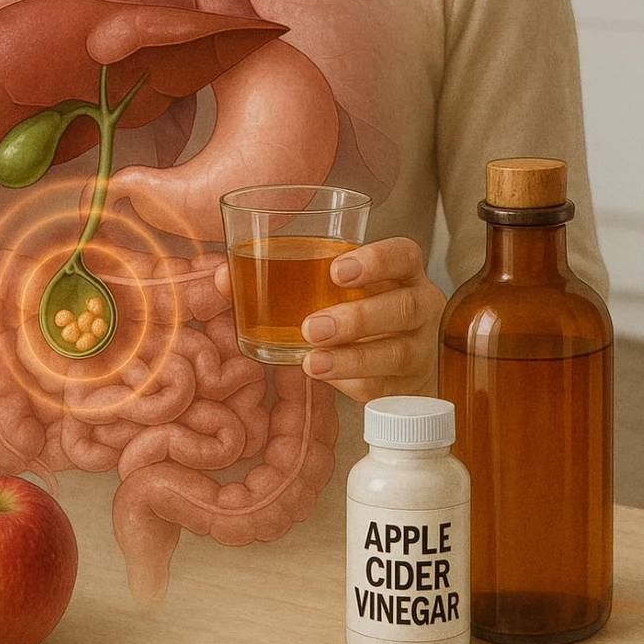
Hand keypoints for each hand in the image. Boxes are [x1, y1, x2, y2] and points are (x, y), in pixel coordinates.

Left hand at [215, 236, 444, 405]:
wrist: (400, 366)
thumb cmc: (355, 312)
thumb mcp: (333, 291)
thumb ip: (282, 278)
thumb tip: (223, 276)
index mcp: (403, 274)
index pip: (405, 255)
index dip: (377, 259)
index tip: (337, 270)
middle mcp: (419, 308)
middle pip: (403, 306)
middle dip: (357, 317)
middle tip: (311, 326)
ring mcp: (419, 350)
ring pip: (396, 353)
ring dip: (350, 358)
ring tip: (312, 361)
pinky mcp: (407, 388)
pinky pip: (384, 388)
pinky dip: (350, 383)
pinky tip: (324, 379)